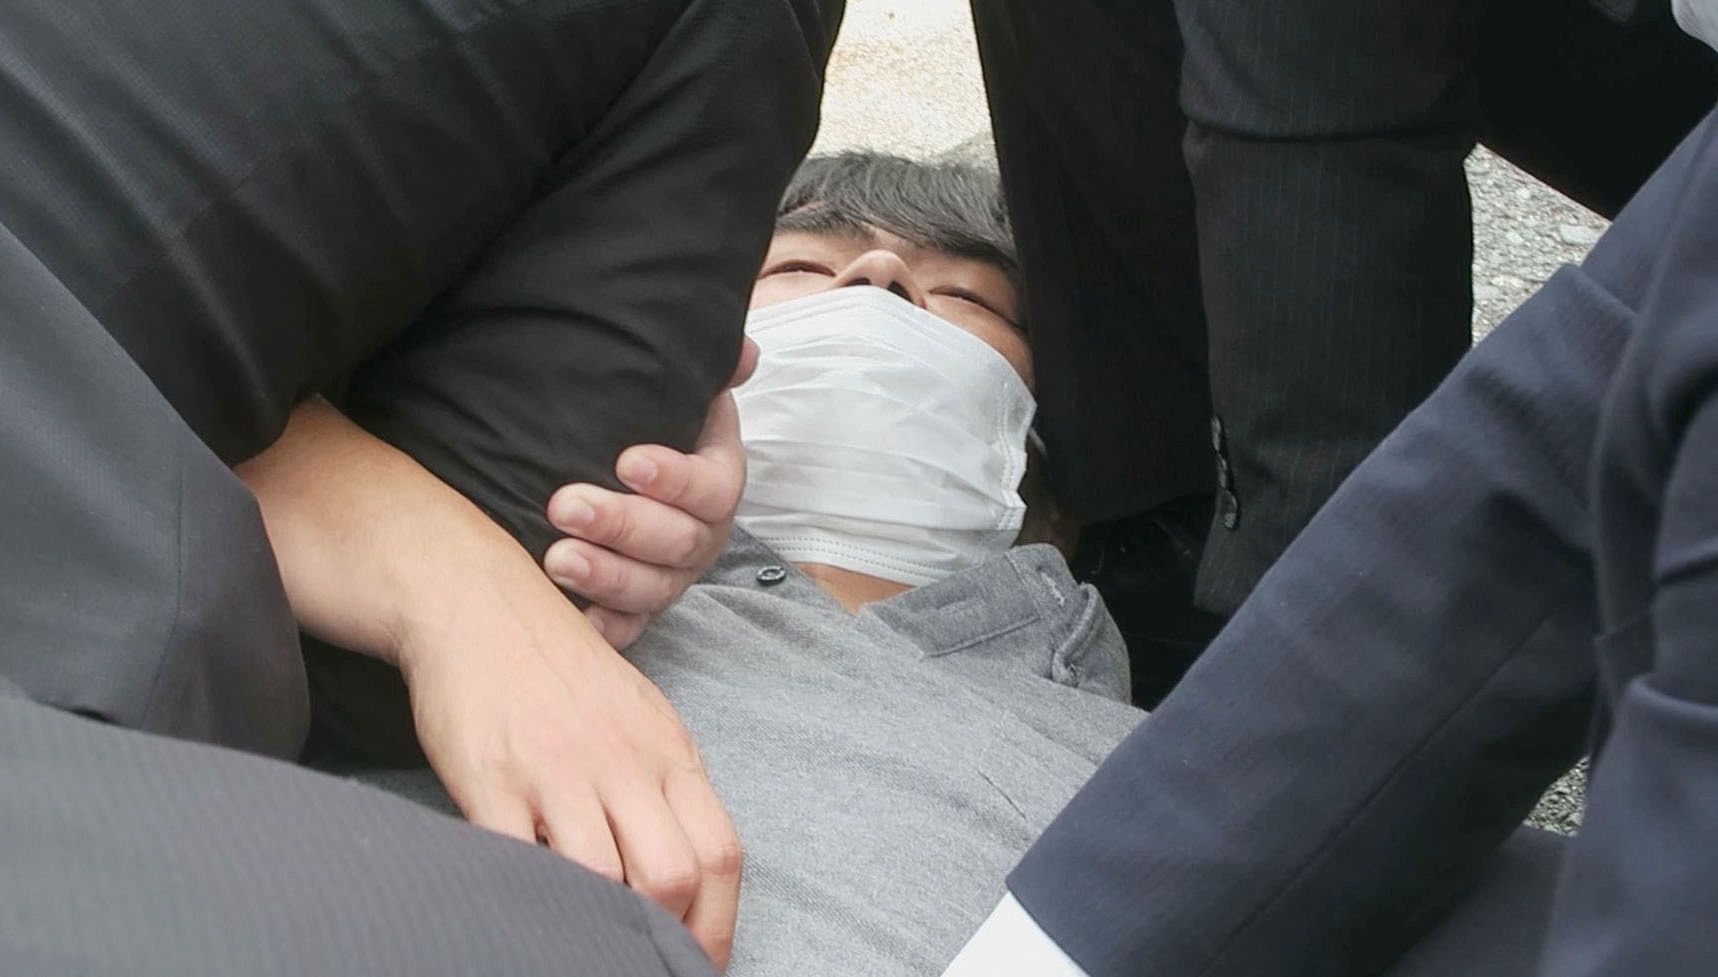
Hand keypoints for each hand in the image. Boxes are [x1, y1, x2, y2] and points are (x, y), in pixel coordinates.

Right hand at [398, 553, 741, 968]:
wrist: (479, 605)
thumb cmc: (560, 670)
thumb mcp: (638, 718)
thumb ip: (662, 789)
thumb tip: (684, 877)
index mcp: (669, 752)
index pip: (720, 854)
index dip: (717, 925)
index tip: (700, 962)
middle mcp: (623, 762)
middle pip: (670, 876)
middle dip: (661, 937)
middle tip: (641, 962)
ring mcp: (556, 771)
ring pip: (600, 880)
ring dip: (597, 928)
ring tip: (586, 944)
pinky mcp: (491, 781)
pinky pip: (518, 864)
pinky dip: (530, 901)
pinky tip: (529, 913)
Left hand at [542, 340, 754, 647]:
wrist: (612, 468)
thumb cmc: (645, 425)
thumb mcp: (677, 392)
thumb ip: (705, 369)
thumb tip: (742, 353)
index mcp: (716, 480)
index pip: (712, 488)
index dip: (675, 479)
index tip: (627, 461)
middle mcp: (700, 534)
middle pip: (679, 542)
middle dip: (622, 526)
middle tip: (566, 505)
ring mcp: (670, 575)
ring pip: (652, 589)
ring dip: (606, 576)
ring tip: (556, 558)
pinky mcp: (636, 607)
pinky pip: (629, 627)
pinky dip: (604, 627)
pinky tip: (573, 618)